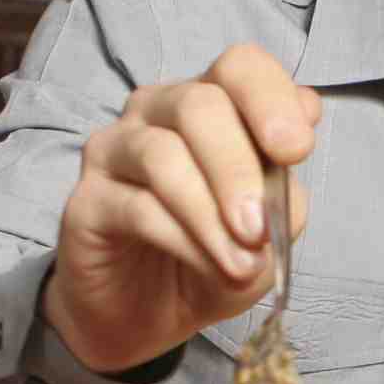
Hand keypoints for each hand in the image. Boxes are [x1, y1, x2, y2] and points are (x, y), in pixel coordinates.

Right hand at [43, 44, 321, 373]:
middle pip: (200, 104)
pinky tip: (211, 266)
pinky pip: (137, 205)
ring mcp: (116, 149)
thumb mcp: (269, 238)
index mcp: (214, 103)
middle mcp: (159, 111)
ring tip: (240, 262)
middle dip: (238, 167)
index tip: (297, 150)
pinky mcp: (86, 199)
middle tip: (260, 226)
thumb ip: (285, 201)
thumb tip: (287, 170)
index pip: (241, 66)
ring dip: (210, 212)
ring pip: (163, 155)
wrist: (149, 317)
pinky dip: (184, 239)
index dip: (271, 99)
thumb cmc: (212, 260)